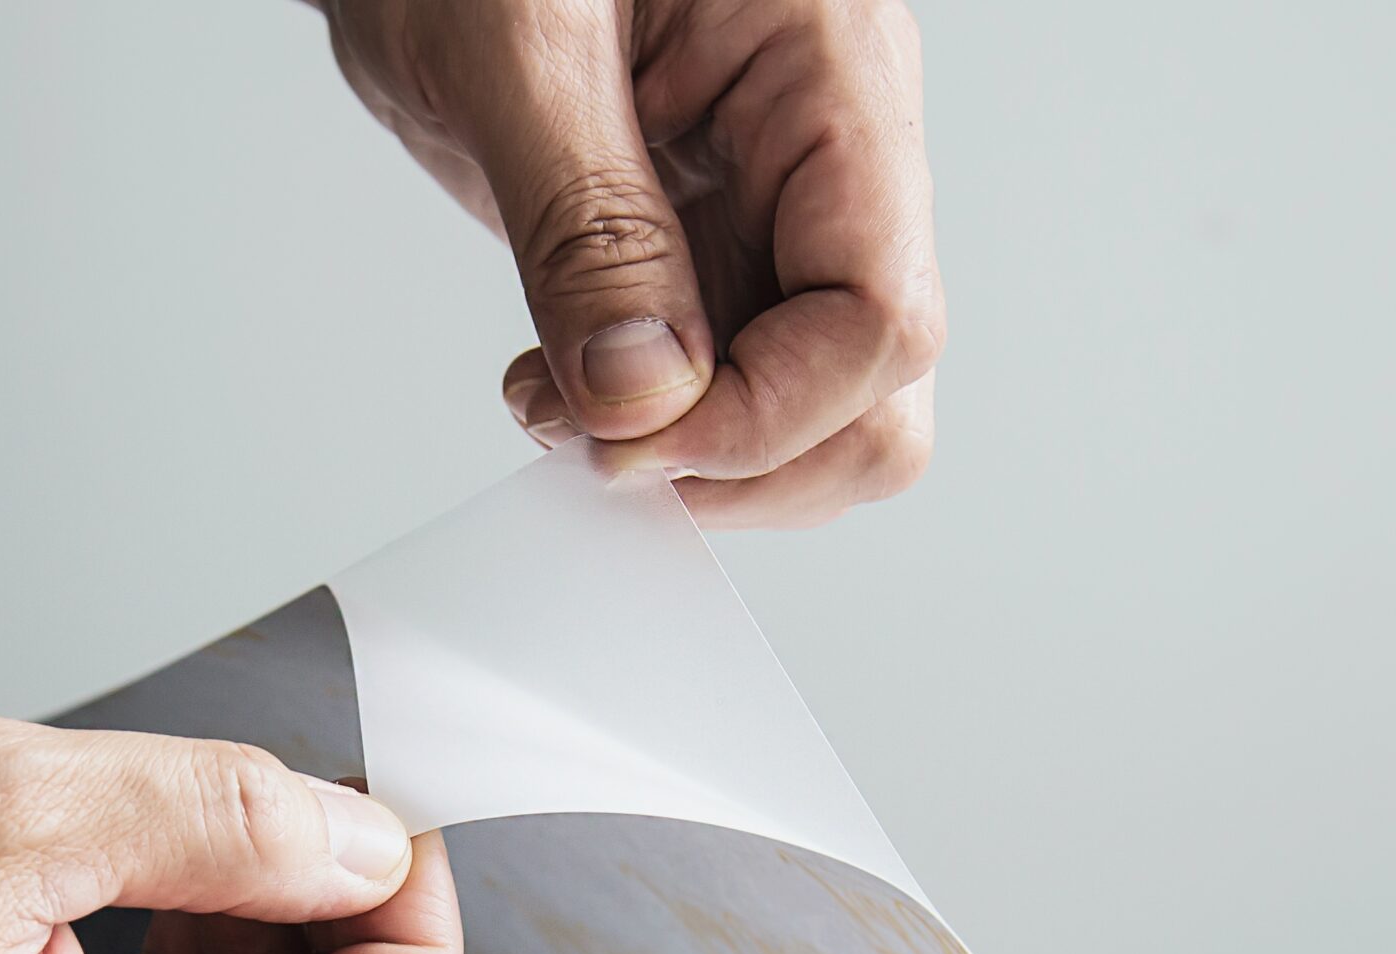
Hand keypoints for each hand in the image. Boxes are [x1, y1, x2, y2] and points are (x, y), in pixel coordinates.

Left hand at [319, 0, 940, 526]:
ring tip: (564, 410)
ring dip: (694, 459)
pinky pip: (730, 389)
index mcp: (830, 69)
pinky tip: (564, 391)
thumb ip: (586, 226)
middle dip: (744, 458)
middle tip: (599, 446)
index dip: (764, 416)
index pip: (880, 312)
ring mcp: (772, 213)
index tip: (631, 444)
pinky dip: (652, 430)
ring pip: (817, 414)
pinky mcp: (706, 255)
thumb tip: (643, 393)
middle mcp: (828, 151)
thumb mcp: (515, 52)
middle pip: (878, 390)